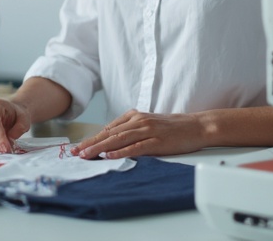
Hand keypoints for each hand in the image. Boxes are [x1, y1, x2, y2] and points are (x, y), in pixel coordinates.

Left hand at [72, 109, 208, 159]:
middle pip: (109, 134)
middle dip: (90, 144)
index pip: (108, 129)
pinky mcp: (157, 141)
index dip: (92, 138)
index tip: (78, 146)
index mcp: (135, 116)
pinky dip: (121, 151)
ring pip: (118, 139)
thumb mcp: (148, 124)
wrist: (197, 126)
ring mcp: (148, 130)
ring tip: (86, 155)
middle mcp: (139, 121)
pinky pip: (135, 147)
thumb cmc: (173, 127)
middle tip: (75, 152)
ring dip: (100, 148)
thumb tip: (111, 141)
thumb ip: (131, 130)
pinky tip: (109, 155)